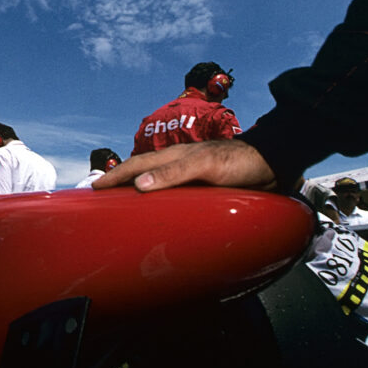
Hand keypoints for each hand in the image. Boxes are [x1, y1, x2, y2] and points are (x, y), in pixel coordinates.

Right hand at [92, 140, 276, 192]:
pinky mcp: (204, 188)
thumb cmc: (240, 162)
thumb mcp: (205, 166)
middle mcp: (179, 166)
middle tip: (100, 195)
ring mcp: (191, 176)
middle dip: (120, 182)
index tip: (94, 189)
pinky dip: (158, 199)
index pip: (137, 166)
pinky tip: (158, 209)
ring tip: (122, 202)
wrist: (273, 164)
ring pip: (155, 182)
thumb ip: (174, 173)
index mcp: (175, 157)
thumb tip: (139, 184)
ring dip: (137, 190)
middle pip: (142, 172)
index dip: (115, 177)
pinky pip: (172, 194)